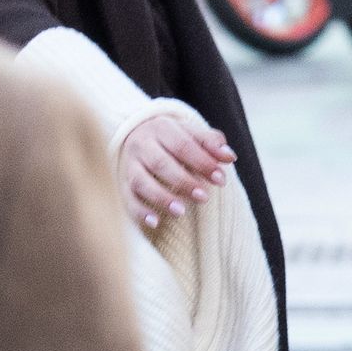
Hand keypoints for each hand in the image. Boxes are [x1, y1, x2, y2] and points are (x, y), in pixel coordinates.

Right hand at [118, 115, 236, 229]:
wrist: (137, 132)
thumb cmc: (173, 137)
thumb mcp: (192, 133)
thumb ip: (212, 143)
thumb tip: (230, 157)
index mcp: (163, 128)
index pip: (184, 145)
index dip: (203, 162)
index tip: (221, 180)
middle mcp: (143, 145)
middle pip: (161, 163)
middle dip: (183, 182)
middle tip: (204, 197)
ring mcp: (129, 164)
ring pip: (141, 181)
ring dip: (161, 197)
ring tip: (181, 211)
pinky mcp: (121, 182)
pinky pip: (126, 198)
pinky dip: (139, 211)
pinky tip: (155, 222)